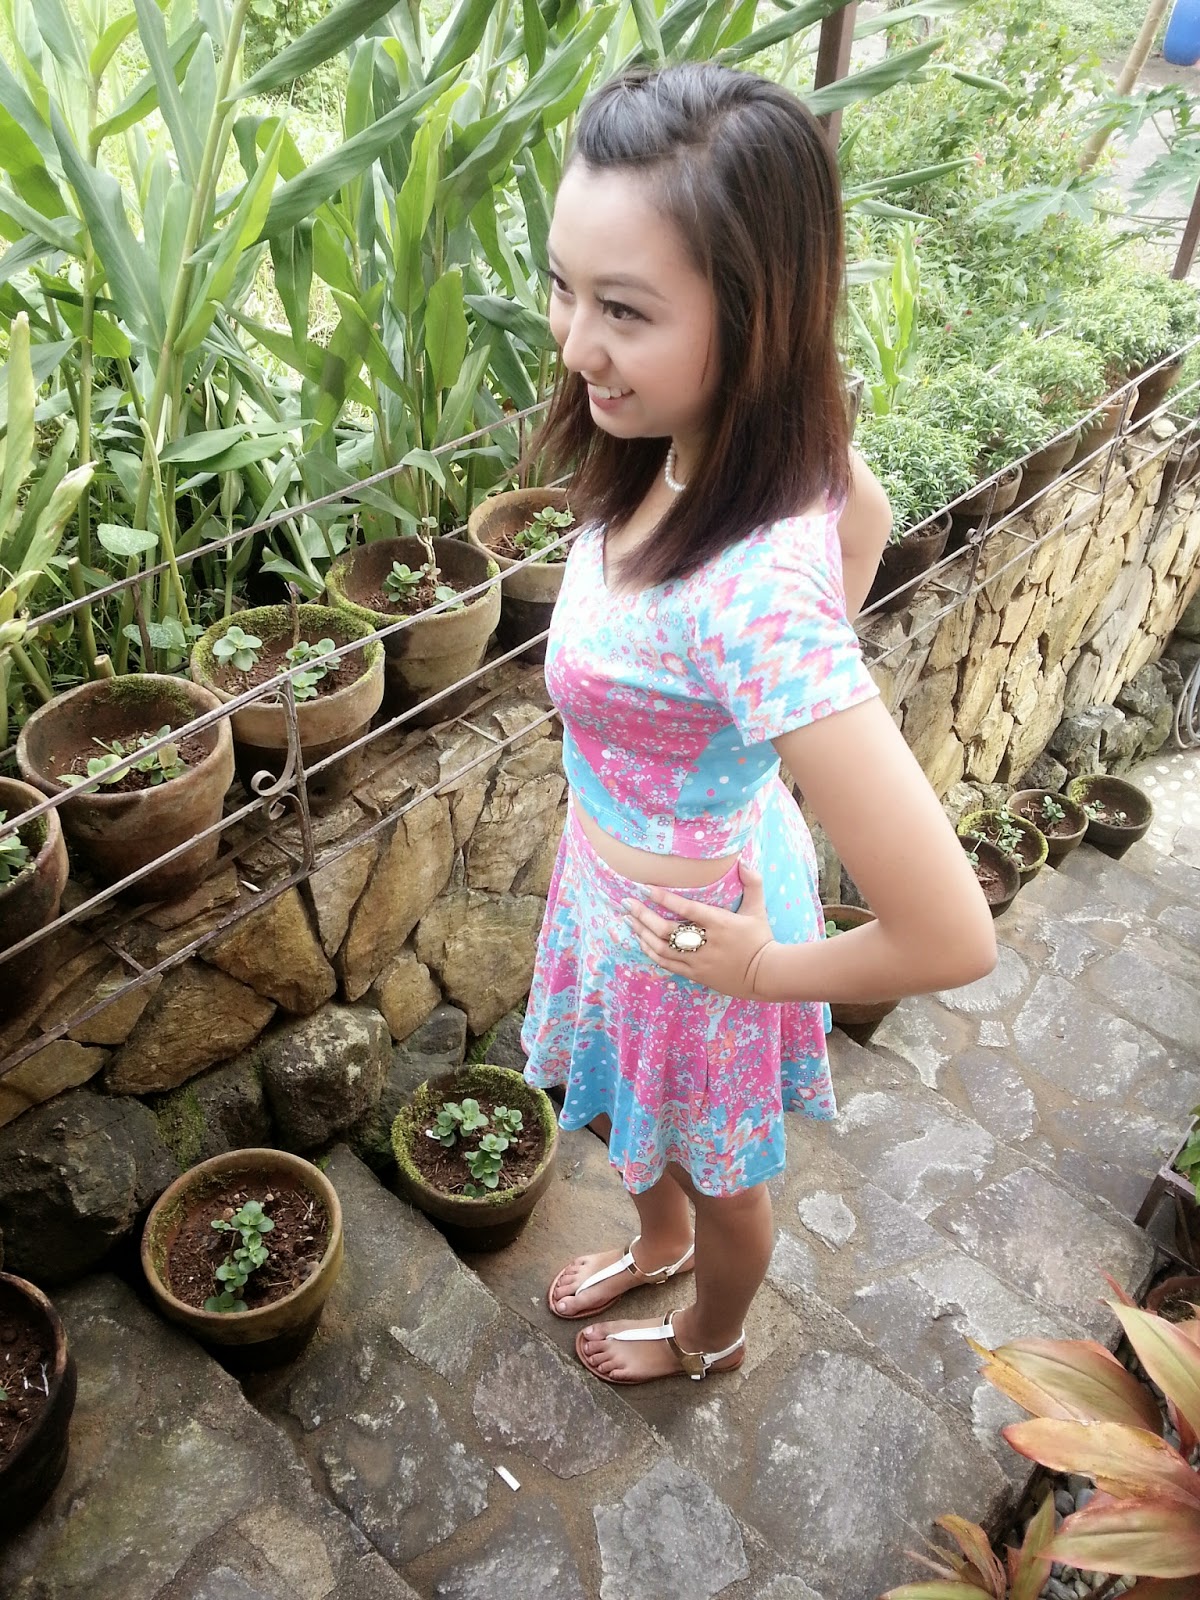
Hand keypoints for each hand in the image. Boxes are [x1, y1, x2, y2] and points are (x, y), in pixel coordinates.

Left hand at [622, 860, 778, 999]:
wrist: (765, 975)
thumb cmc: (760, 939)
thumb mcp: (758, 909)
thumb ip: (752, 884)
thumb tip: (743, 861)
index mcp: (720, 924)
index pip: (687, 909)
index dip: (665, 899)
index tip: (645, 888)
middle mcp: (706, 943)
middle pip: (667, 931)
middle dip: (643, 916)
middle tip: (627, 903)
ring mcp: (698, 961)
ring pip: (662, 948)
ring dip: (643, 933)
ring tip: (629, 920)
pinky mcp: (695, 974)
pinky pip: (667, 963)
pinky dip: (651, 952)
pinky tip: (641, 941)